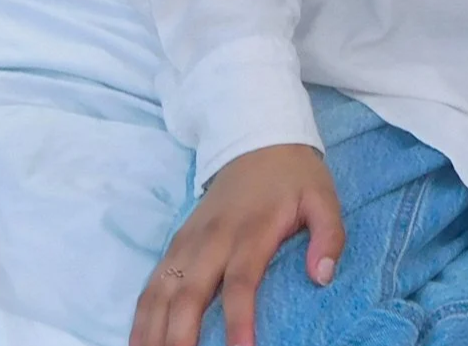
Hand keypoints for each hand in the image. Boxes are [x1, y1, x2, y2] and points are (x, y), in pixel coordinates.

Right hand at [133, 143, 344, 345]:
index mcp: (251, 231)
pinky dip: (141, 317)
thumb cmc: (294, 179)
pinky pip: (151, 285)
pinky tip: (138, 343)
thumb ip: (329, 237)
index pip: (240, 282)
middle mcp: (211, 239)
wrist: (257, 142)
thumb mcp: (324, 199)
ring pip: (160, 293)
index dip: (238, 320)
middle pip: (188, 295)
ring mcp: (187, 243)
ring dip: (152, 332)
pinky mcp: (175, 245)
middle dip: (181, 337)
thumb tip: (322, 277)